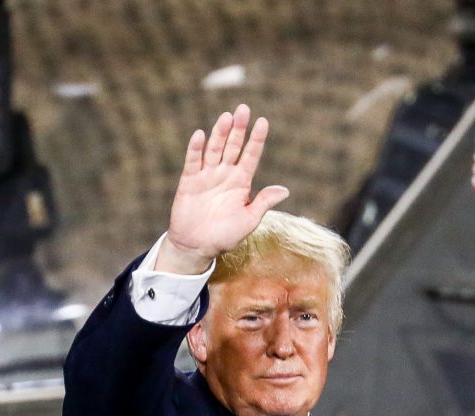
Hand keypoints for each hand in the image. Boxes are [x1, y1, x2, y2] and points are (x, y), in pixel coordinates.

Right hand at [156, 105, 289, 274]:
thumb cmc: (225, 236)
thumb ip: (263, 203)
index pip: (251, 156)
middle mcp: (225, 175)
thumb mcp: (249, 220)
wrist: (198, 246)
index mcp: (241, 183)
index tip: (263, 122)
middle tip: (243, 109)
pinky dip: (196, 149)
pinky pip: (193, 162)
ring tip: (226, 117)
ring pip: (214, 150)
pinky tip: (200, 135)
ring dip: (219, 133)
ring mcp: (207, 176)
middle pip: (232, 146)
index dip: (256, 139)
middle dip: (238, 129)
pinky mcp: (189, 181)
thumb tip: (285, 190)